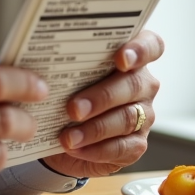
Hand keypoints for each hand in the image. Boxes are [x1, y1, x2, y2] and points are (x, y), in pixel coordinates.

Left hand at [42, 30, 163, 177]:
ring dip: (95, 128)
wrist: (62, 133)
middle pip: (133, 85)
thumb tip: (43, 63)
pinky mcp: (137, 143)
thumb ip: (67, 65)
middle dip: (102, 97)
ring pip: (127, 118)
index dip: (139, 50)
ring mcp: (144, 114)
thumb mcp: (65, 76)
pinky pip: (122, 147)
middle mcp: (142, 84)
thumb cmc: (66, 94)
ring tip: (68, 136)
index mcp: (129, 58)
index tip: (120, 59)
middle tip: (73, 108)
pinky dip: (96, 149)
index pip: (150, 45)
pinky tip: (75, 148)